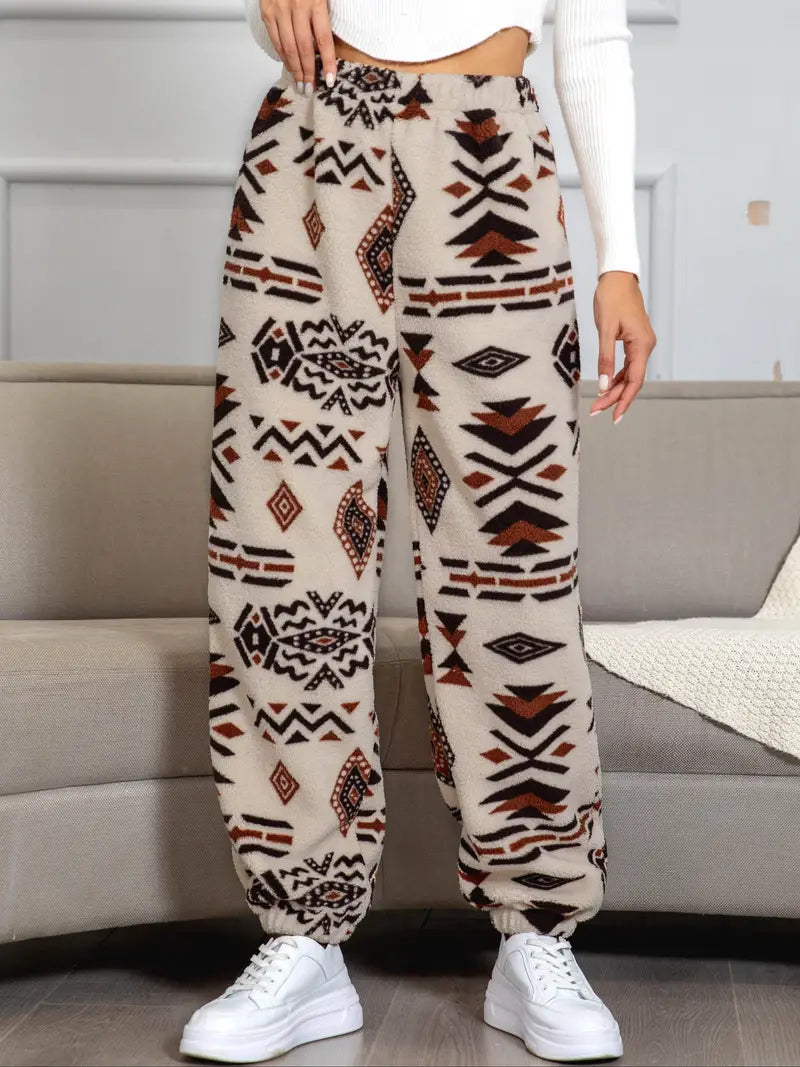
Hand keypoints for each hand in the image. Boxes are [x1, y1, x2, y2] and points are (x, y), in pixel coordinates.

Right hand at [260, 0, 336, 92]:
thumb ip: (324, 15)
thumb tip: (327, 46)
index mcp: (315, 1)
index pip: (324, 40)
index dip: (327, 63)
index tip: (329, 80)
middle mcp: (296, 7)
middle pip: (304, 48)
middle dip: (308, 72)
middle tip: (310, 89)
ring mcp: (279, 10)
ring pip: (287, 47)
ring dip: (294, 69)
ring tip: (300, 84)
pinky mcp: (267, 11)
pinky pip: (275, 39)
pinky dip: (282, 55)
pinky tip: (289, 66)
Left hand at [588, 271, 656, 423]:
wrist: (617, 276)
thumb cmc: (611, 298)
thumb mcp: (605, 329)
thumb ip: (605, 358)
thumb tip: (602, 386)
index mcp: (642, 344)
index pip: (635, 380)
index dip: (624, 400)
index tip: (615, 417)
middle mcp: (646, 346)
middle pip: (632, 380)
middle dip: (614, 398)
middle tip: (595, 411)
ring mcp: (641, 344)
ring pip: (629, 374)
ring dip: (614, 389)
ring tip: (597, 404)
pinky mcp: (634, 341)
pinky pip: (627, 365)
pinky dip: (616, 377)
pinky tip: (606, 387)